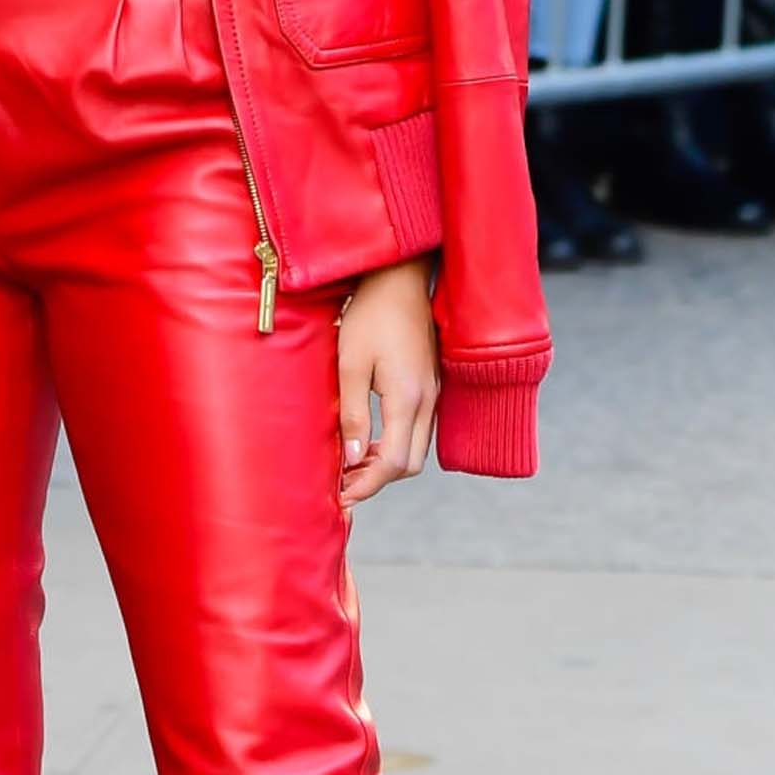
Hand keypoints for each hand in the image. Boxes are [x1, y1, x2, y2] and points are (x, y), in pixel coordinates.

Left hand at [336, 260, 440, 503]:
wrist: (400, 278)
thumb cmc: (370, 315)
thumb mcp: (350, 363)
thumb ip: (352, 414)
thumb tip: (352, 460)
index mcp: (408, 399)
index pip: (394, 464)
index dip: (367, 486)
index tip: (341, 496)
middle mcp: (428, 401)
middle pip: (411, 464)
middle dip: (378, 480)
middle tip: (342, 482)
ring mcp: (434, 393)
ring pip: (417, 449)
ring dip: (386, 464)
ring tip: (350, 464)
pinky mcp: (431, 385)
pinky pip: (419, 430)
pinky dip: (396, 445)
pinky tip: (370, 440)